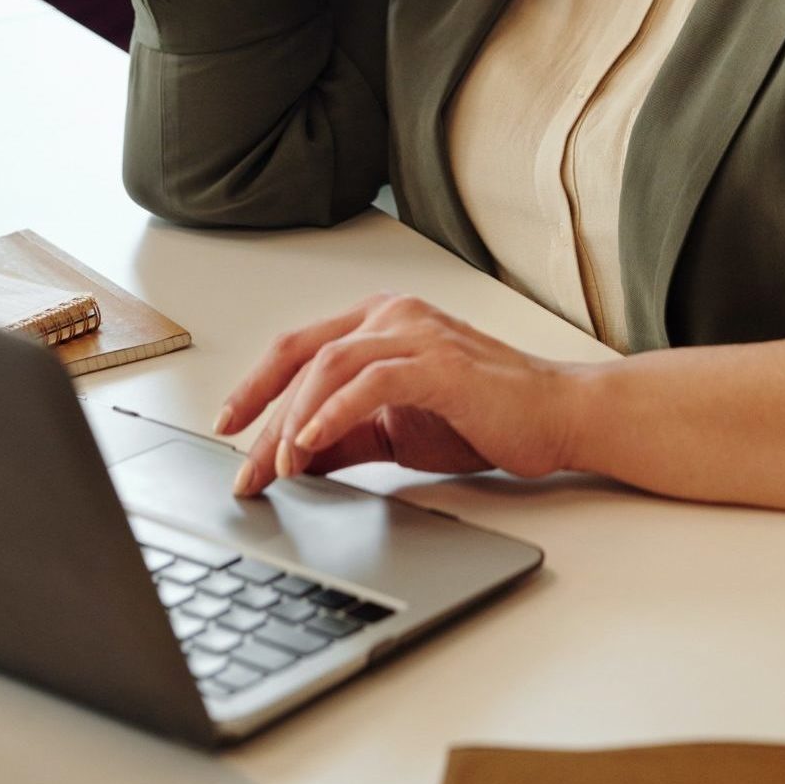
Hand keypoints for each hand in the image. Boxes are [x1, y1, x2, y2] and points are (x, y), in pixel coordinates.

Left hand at [216, 292, 586, 494]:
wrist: (556, 416)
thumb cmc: (484, 415)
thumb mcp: (396, 430)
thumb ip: (344, 437)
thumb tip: (289, 461)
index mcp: (382, 320)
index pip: (300, 347)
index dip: (257, 387)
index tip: (227, 429)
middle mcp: (395, 314)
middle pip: (304, 353)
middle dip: (263, 413)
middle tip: (244, 469)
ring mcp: (418, 333)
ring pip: (330, 363)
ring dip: (294, 418)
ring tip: (278, 466)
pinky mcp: (440, 363)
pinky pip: (372, 381)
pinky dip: (334, 411)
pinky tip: (311, 442)